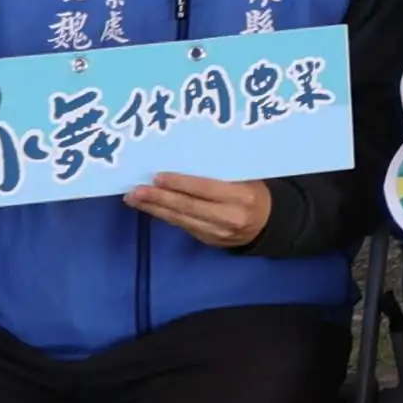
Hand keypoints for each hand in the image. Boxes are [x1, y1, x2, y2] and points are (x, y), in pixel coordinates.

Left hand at [124, 172, 273, 248]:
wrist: (269, 224)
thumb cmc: (254, 192)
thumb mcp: (247, 177)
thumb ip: (221, 174)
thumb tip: (185, 161)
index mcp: (242, 196)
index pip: (206, 189)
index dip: (180, 184)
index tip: (157, 177)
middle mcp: (229, 217)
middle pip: (188, 207)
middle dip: (158, 199)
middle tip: (135, 191)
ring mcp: (217, 233)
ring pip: (181, 220)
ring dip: (154, 209)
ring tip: (133, 199)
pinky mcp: (208, 241)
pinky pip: (183, 226)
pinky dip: (164, 216)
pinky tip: (150, 207)